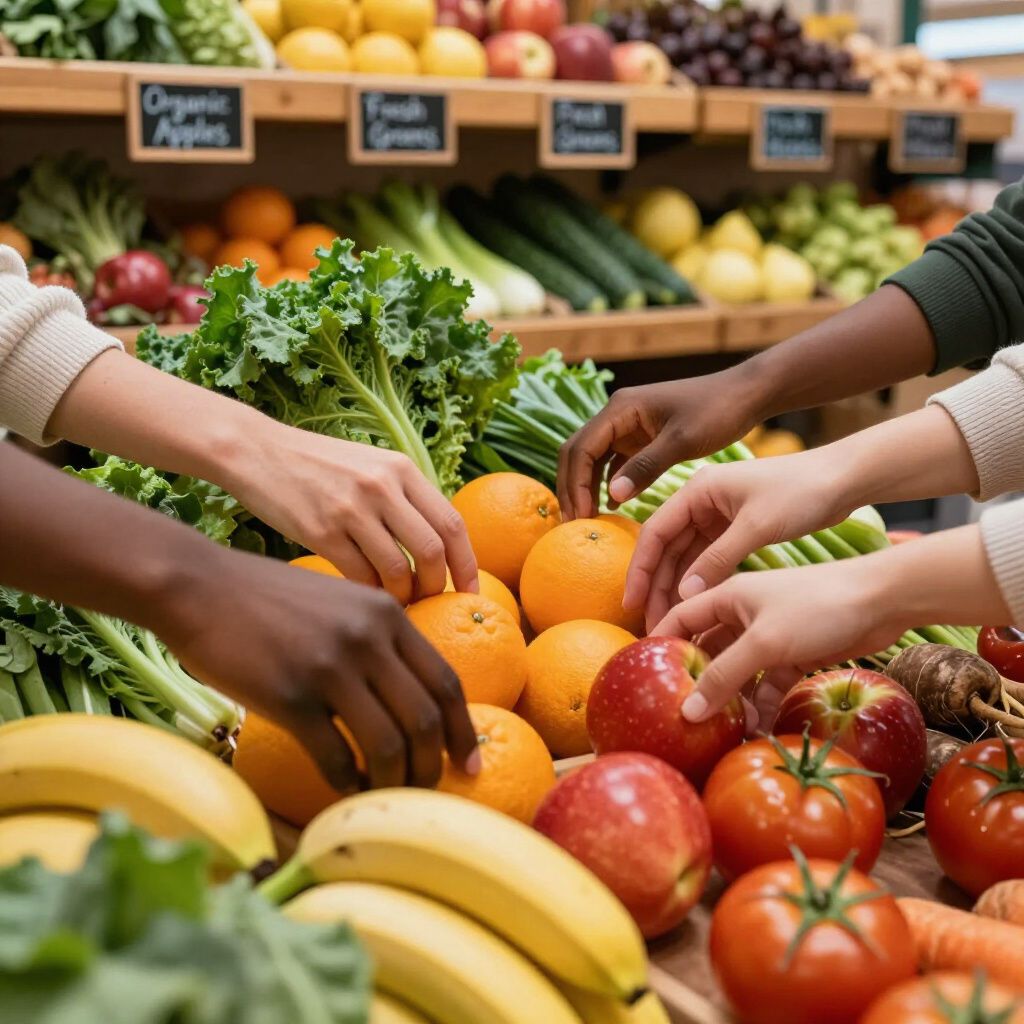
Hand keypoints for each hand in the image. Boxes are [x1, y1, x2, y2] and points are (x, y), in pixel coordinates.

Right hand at [164, 547, 480, 792]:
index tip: (469, 765)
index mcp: (387, 614)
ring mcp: (330, 667)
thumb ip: (379, 639)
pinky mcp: (291, 695)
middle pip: (425, 719)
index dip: (464, 731)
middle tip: (427, 789)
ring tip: (385, 794)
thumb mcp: (341, 602)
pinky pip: (334, 756)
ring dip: (392, 781)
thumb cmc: (268, 600)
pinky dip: (346, 781)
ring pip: (387, 744)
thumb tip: (411, 698)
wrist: (199, 588)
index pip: (446, 681)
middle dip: (432, 765)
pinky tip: (342, 786)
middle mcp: (368, 638)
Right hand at [227, 423, 477, 606]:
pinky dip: (371, 593)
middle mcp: (382, 486)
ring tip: (399, 602)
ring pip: (398, 569)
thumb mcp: (372, 466)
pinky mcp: (321, 532)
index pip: (453, 523)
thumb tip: (441, 549)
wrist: (259, 452)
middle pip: (432, 551)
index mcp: (402, 469)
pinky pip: (360, 576)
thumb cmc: (320, 466)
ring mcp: (351, 509)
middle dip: (437, 586)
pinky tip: (368, 596)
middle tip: (431, 601)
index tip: (473, 590)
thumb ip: (406, 498)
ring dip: (404, 595)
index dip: (468, 564)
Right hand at [557, 366, 764, 520]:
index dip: (575, 483)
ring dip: (586, 487)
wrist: (745, 395)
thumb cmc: (717, 411)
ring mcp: (627, 427)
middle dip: (572, 487)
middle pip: (577, 452)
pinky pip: (613, 463)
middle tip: (575, 524)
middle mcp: (617, 415)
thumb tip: (611, 496)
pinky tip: (612, 508)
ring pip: (592, 459)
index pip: (581, 448)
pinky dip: (608, 484)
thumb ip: (645, 467)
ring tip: (587, 521)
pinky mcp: (640, 438)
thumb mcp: (682, 441)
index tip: (580, 516)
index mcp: (620, 408)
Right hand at [624, 450, 851, 630]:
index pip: (654, 532)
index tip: (631, 603)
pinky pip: (706, 559)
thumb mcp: (757, 527)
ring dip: (675, 588)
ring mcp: (717, 514)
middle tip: (649, 623)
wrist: (843, 480)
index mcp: (697, 489)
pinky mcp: (734, 528)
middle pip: (666, 548)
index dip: (640, 570)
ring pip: (684, 557)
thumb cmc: (801, 492)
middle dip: (656, 586)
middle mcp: (701, 500)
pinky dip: (698, 582)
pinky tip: (693, 608)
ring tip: (668, 623)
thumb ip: (718, 559)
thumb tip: (684, 595)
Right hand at [650, 559, 902, 728]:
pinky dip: (763, 702)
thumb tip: (687, 712)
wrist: (883, 601)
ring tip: (725, 729)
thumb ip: (724, 676)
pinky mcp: (795, 653)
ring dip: (733, 698)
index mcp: (728, 596)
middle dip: (698, 681)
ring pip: (739, 671)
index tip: (646, 675)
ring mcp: (770, 634)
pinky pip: (768, 682)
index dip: (661, 643)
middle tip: (684, 714)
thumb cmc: (818, 606)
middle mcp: (744, 613)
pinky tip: (758, 726)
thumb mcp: (764, 642)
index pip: (681, 617)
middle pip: (709, 650)